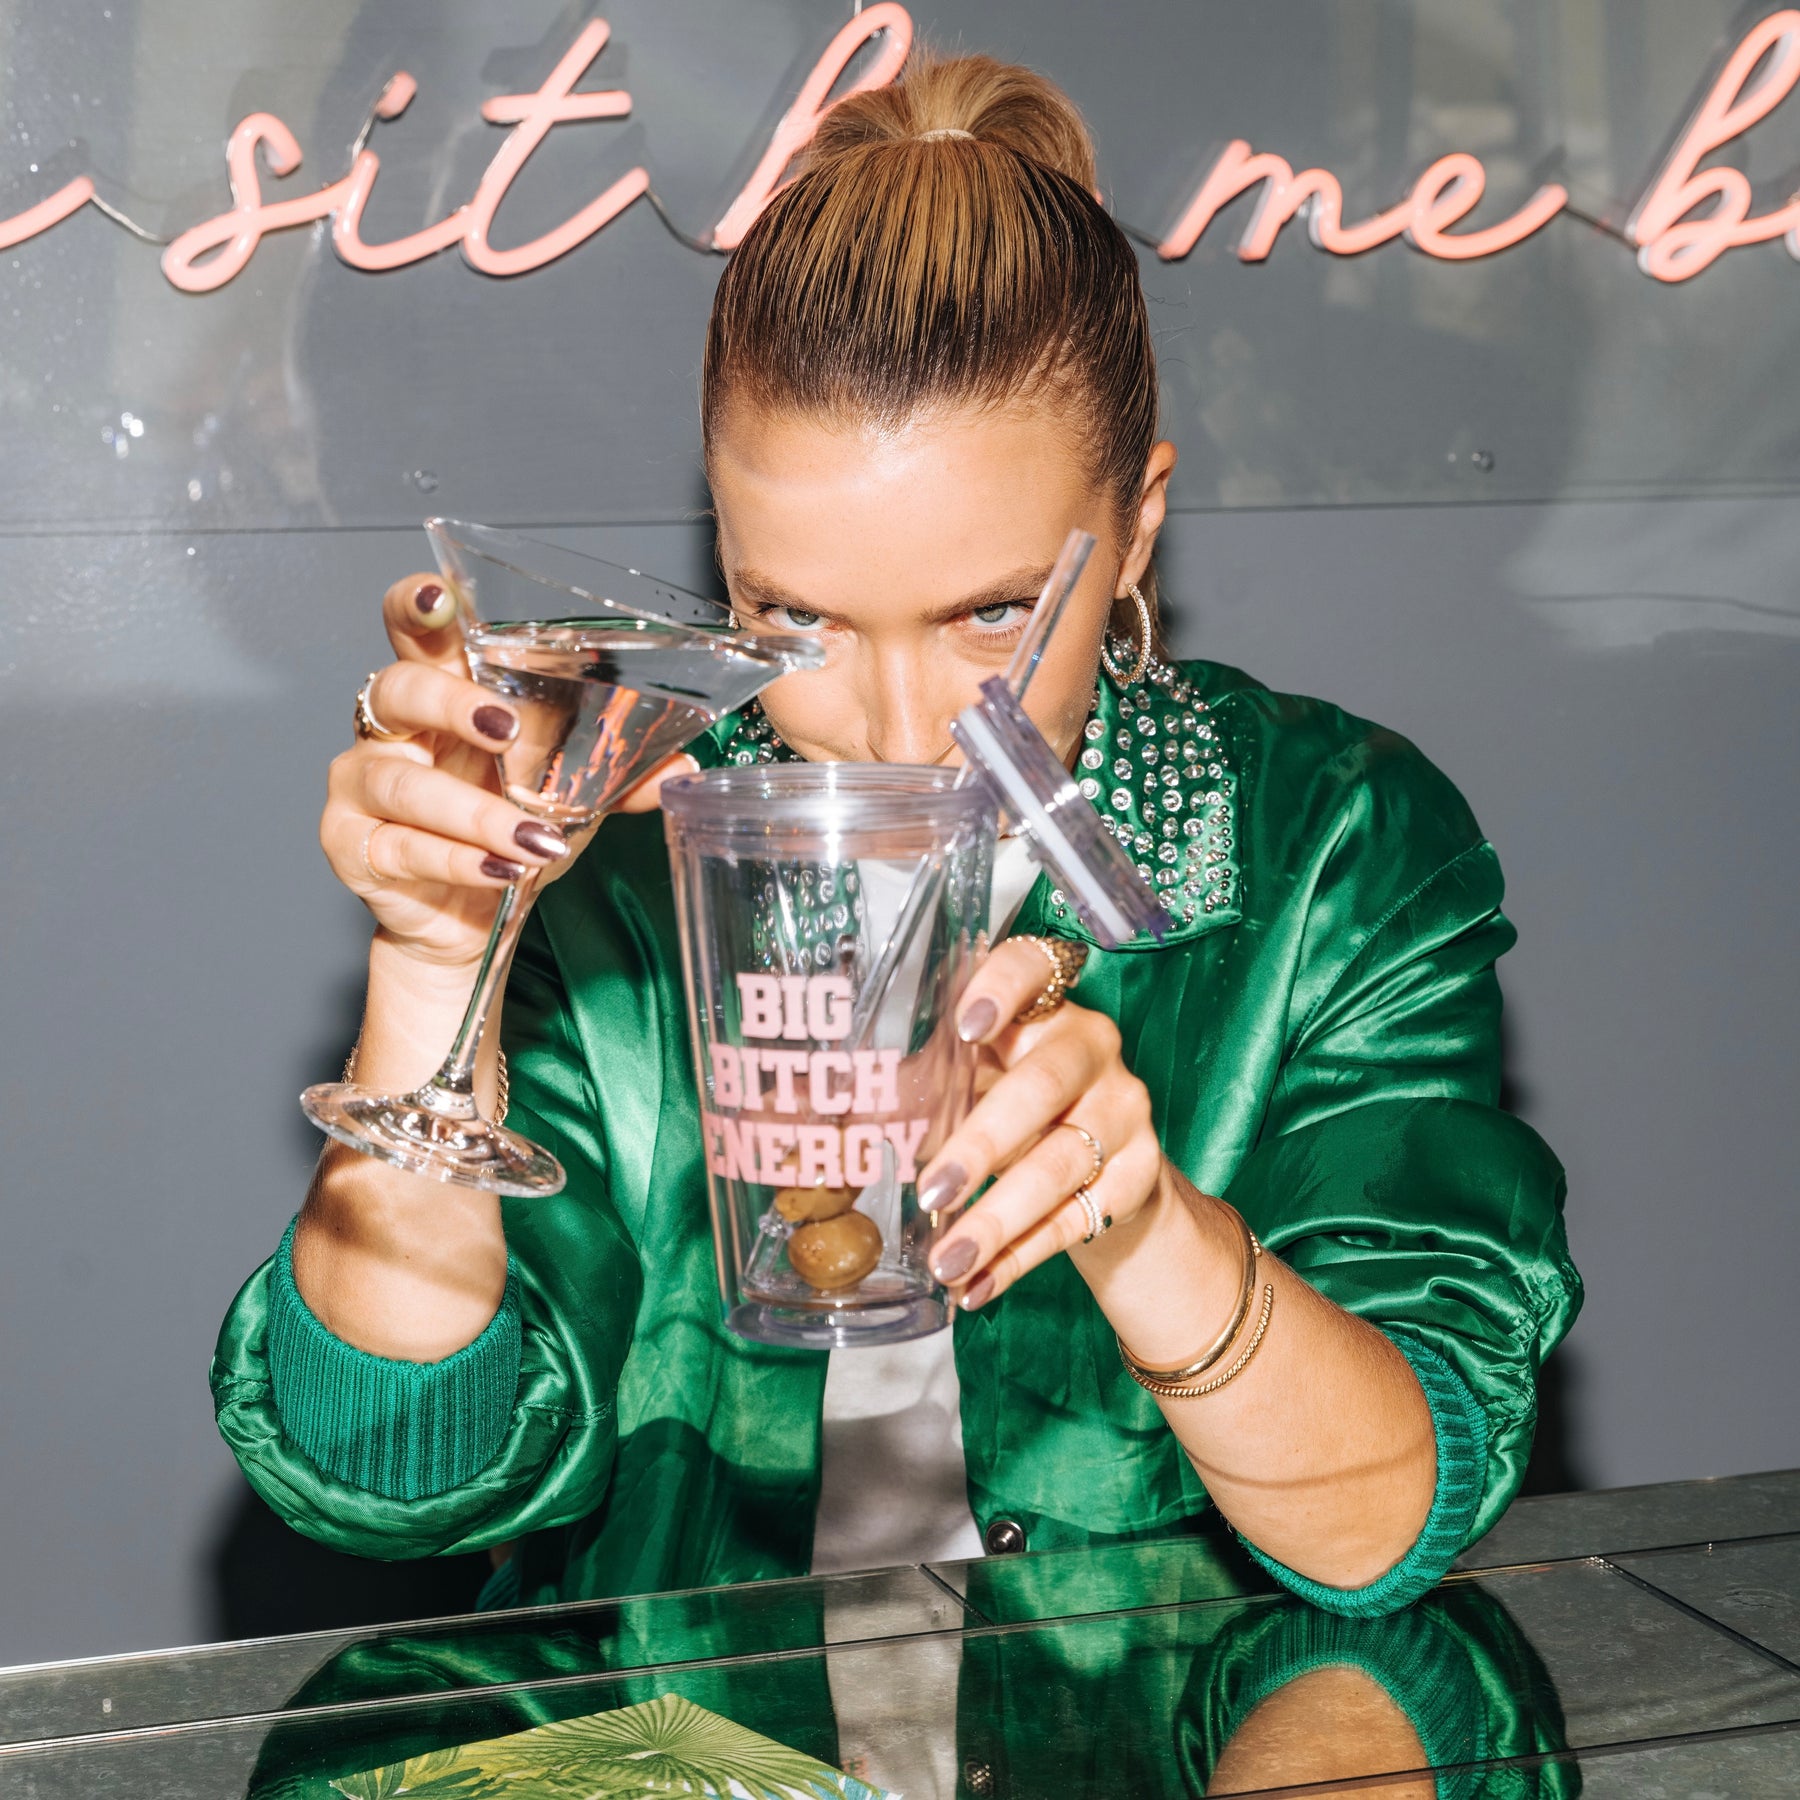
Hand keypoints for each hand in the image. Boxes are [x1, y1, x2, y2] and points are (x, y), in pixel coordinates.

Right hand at [320, 573, 692, 968]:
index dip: (417, 607)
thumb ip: (621, 774)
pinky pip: (401, 848)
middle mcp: (391, 732)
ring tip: (534, 840)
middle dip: (451, 704)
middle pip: (396, 689)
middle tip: (505, 729)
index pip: (418, 635)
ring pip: (402, 783)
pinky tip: (501, 871)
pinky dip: (458, 862)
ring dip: (475, 812)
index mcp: (441, 697)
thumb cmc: (509, 832)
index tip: (437, 596)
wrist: (472, 916)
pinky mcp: (354, 847)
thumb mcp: (572, 795)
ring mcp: (362, 788)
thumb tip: (683, 765)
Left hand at [917, 937, 1166, 1308]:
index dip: (1003, 989)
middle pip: (1041, 1088)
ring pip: (1061, 1166)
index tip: (965, 1025)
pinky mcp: (1138, 1175)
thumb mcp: (966, 1084)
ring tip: (946, 1260)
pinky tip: (976, 1286)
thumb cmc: (1013, 1110)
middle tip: (930, 1190)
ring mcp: (1123, 1112)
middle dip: (983, 1144)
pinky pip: (1077, 1220)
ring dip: (997, 1219)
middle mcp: (1092, 1049)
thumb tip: (789, 1103)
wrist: (1107, 1171)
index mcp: (1042, 1007)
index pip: (1034, 968)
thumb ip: (903, 1087)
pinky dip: (1020, 1259)